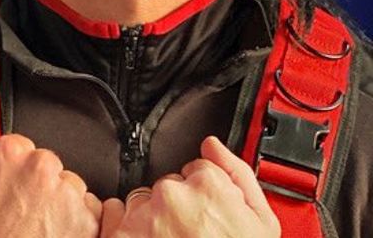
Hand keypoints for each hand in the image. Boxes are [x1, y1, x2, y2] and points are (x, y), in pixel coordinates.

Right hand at [0, 101, 101, 237]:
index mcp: (8, 153)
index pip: (15, 144)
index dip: (3, 168)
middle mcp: (42, 168)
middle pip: (41, 162)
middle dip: (28, 181)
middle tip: (9, 207)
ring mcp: (67, 194)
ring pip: (63, 184)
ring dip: (51, 198)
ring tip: (28, 222)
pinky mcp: (87, 219)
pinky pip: (85, 207)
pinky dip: (71, 218)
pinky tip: (46, 231)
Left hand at [99, 136, 280, 237]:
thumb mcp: (261, 222)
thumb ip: (237, 174)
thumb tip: (212, 146)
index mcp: (208, 186)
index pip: (196, 169)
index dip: (204, 194)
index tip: (208, 214)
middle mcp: (171, 196)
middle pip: (167, 186)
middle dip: (177, 206)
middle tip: (191, 235)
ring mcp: (143, 216)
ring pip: (140, 201)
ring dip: (150, 218)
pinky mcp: (119, 236)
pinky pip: (113, 216)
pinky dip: (124, 228)